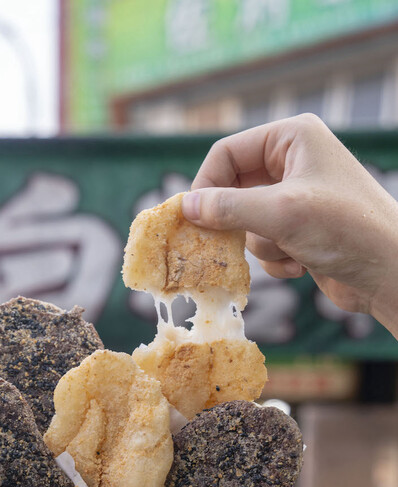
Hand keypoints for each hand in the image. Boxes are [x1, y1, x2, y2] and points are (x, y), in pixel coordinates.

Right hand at [182, 113, 397, 336]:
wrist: (390, 272)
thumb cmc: (344, 229)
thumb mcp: (280, 213)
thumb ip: (227, 208)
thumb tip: (184, 207)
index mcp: (292, 137)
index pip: (227, 152)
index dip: (206, 185)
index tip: (190, 218)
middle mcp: (293, 162)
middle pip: (233, 190)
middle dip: (235, 222)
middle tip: (218, 245)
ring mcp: (297, 198)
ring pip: (247, 222)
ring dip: (262, 245)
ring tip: (290, 251)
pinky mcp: (300, 230)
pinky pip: (265, 244)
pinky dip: (276, 259)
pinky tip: (300, 266)